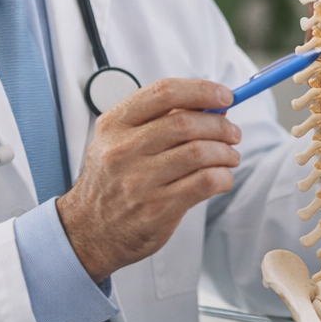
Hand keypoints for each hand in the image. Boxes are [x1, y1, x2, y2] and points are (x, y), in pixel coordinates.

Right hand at [56, 79, 240, 281]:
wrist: (88, 231)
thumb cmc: (113, 180)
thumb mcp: (120, 141)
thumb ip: (161, 119)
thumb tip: (214, 105)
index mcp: (115, 124)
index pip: (165, 93)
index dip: (202, 90)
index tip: (226, 96)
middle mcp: (123, 150)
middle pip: (186, 123)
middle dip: (220, 125)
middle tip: (232, 133)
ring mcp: (139, 181)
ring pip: (200, 152)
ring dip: (226, 152)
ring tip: (230, 157)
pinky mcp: (157, 209)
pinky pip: (205, 182)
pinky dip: (223, 177)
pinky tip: (222, 178)